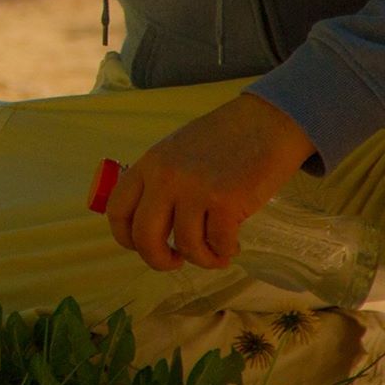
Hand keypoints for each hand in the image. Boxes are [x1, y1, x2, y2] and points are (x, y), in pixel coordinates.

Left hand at [104, 92, 315, 272]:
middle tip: (175, 261)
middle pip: (144, 237)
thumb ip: (160, 181)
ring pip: (185, 247)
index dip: (126, 238)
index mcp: (150, 164)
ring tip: (215, 250)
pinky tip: (232, 245)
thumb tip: (151, 224)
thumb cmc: (224, 139)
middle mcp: (166, 177)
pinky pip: (217, 245)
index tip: (142, 246)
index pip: (117, 210)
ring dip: (202, 258)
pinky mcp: (225, 202)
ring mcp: (195, 190)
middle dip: (159, 260)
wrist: (266, 123)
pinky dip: (224, 252)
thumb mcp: (177, 152)